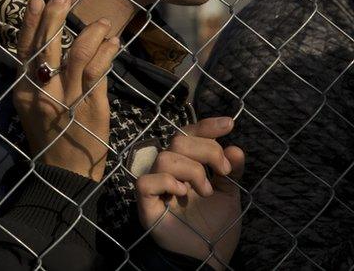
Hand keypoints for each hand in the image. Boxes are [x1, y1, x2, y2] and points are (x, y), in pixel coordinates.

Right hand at [13, 0, 118, 180]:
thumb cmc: (50, 137)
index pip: (24, 49)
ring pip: (78, 53)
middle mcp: (42, 92)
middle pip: (48, 46)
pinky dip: (108, 51)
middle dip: (56, 15)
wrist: (65, 174)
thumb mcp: (32, 107)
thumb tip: (48, 45)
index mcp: (23, 91)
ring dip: (91, 32)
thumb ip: (36, 80)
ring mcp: (68, 99)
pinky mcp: (91, 106)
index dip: (30, 22)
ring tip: (103, 22)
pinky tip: (114, 42)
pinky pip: (100, 70)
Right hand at [136, 117, 242, 269]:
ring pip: (165, 157)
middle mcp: (170, 173)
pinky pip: (146, 181)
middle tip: (223, 174)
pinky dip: (166, 182)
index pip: (190, 136)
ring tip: (206, 191)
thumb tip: (235, 148)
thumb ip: (231, 172)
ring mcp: (157, 188)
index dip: (206, 126)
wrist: (208, 259)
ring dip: (192, 171)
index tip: (230, 124)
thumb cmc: (215, 228)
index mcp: (189, 167)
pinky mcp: (146, 204)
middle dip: (207, 151)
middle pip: (178, 140)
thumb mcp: (230, 196)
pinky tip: (182, 193)